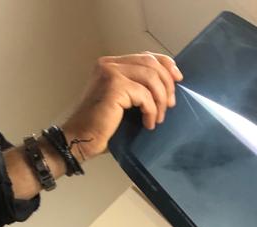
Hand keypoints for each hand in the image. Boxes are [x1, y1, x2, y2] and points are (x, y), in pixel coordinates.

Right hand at [62, 53, 182, 159]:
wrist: (79, 140)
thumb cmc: (99, 129)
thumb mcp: (122, 104)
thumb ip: (137, 90)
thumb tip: (166, 88)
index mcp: (110, 65)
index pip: (145, 56)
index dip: (166, 64)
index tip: (177, 79)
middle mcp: (109, 64)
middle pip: (151, 63)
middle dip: (167, 84)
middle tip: (170, 105)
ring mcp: (110, 73)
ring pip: (150, 77)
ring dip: (160, 100)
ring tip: (158, 118)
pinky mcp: (114, 86)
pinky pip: (144, 95)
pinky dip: (151, 110)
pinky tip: (148, 124)